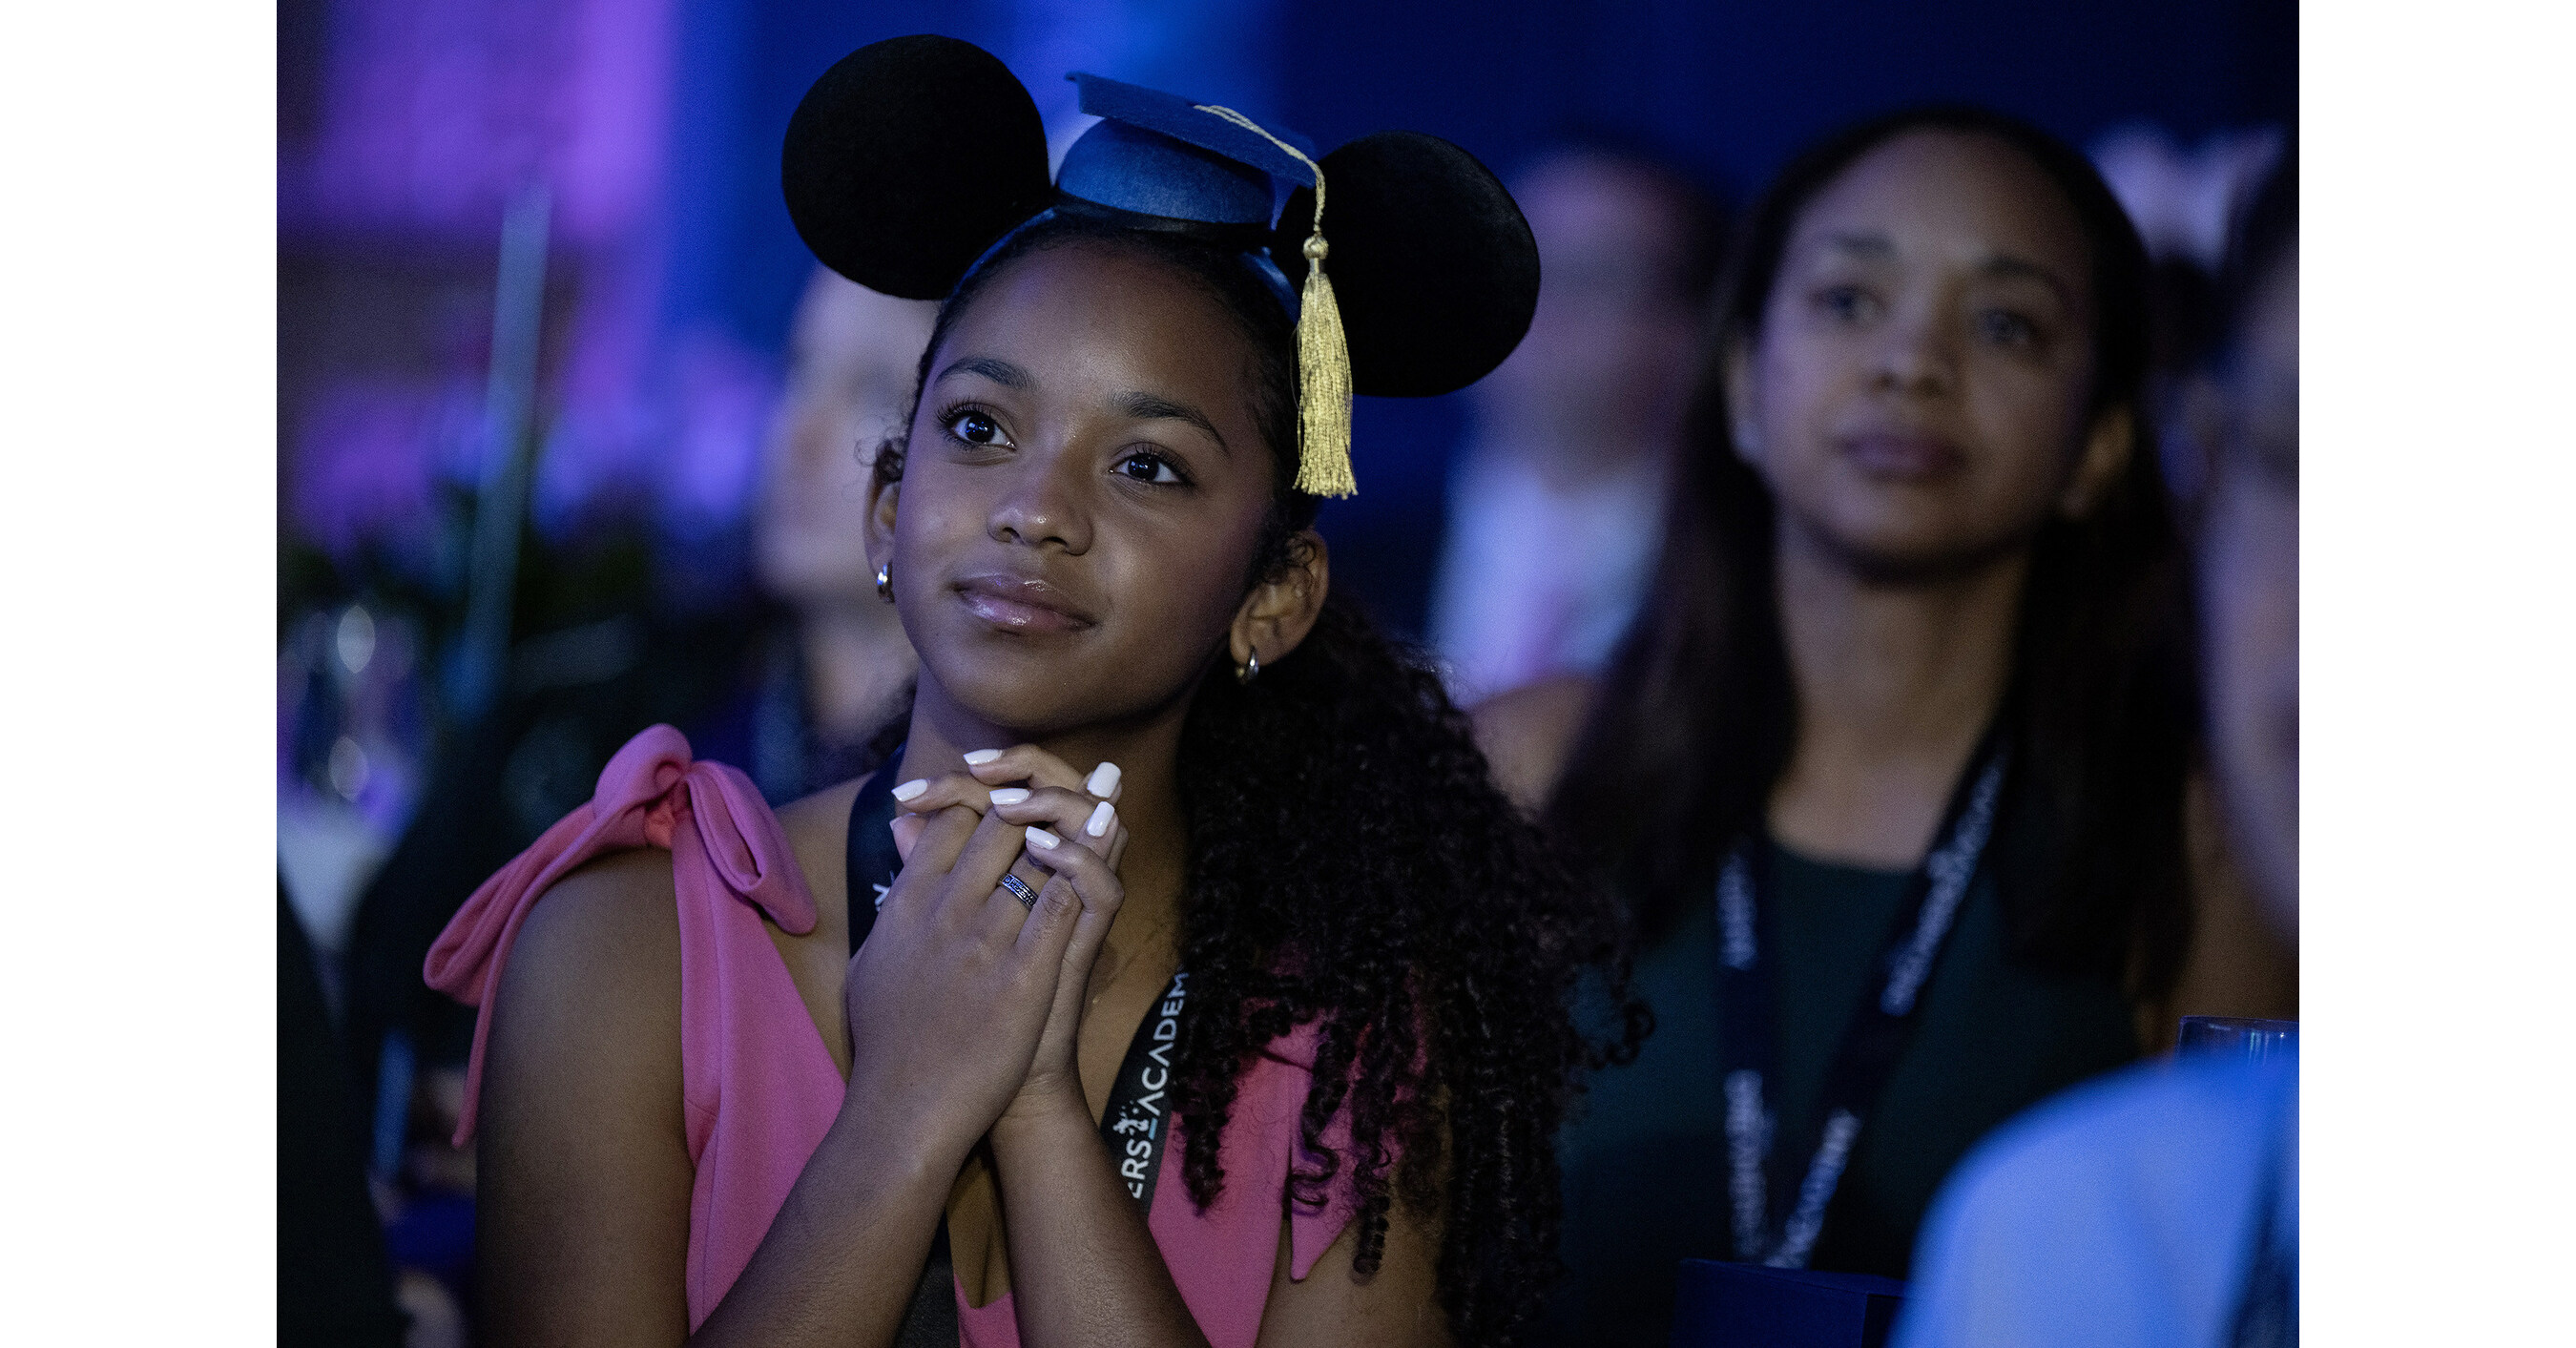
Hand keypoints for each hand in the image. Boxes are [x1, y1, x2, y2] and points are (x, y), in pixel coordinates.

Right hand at [835, 771, 1089, 1159]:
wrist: (907, 1111)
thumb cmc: (886, 1040)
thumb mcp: (875, 959)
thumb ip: (892, 894)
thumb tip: (901, 835)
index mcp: (906, 903)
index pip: (953, 819)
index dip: (987, 803)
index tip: (1011, 810)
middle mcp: (945, 912)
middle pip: (1000, 825)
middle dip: (1033, 809)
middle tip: (1061, 806)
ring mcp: (985, 942)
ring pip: (1037, 857)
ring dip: (1069, 833)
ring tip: (1098, 812)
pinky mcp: (1025, 977)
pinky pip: (1062, 905)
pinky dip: (1083, 875)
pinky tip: (1098, 863)